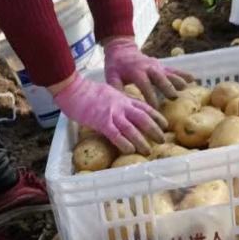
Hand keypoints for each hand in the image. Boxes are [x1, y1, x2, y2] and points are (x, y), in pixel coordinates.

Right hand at [52, 73, 166, 153]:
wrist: (73, 89)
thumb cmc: (87, 92)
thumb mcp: (108, 93)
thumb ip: (118, 101)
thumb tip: (124, 110)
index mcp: (123, 98)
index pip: (144, 107)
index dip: (156, 116)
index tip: (165, 124)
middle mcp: (121, 105)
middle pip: (143, 118)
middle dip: (154, 129)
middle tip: (162, 140)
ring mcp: (111, 113)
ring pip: (131, 128)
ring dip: (141, 140)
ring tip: (148, 150)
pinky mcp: (100, 121)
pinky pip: (114, 134)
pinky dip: (123, 142)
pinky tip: (129, 150)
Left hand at [103, 37, 192, 103]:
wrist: (121, 49)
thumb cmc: (115, 66)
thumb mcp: (111, 77)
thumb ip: (116, 88)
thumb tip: (122, 103)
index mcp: (136, 72)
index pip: (145, 86)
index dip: (151, 97)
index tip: (156, 109)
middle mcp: (149, 68)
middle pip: (160, 79)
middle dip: (167, 88)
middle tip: (174, 98)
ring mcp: (157, 66)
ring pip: (169, 73)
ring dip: (178, 80)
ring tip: (187, 88)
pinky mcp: (161, 65)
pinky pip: (173, 70)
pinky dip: (183, 74)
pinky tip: (194, 80)